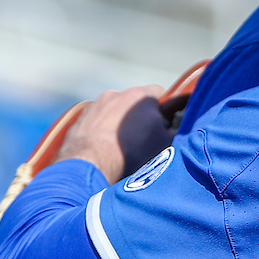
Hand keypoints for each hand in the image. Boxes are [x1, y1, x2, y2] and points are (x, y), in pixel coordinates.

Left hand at [55, 85, 171, 183]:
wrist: (90, 165)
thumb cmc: (132, 153)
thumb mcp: (166, 143)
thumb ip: (176, 130)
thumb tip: (180, 128)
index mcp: (140, 96)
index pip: (160, 93)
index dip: (165, 109)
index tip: (165, 125)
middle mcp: (116, 94)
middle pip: (135, 103)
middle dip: (140, 117)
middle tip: (143, 139)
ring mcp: (95, 105)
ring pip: (113, 112)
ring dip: (118, 124)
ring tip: (120, 147)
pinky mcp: (79, 119)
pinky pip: (95, 122)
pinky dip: (100, 132)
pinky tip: (103, 149)